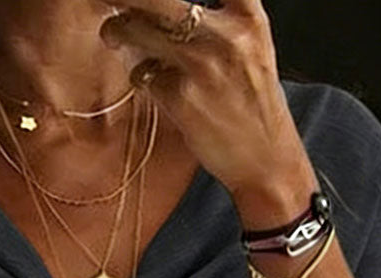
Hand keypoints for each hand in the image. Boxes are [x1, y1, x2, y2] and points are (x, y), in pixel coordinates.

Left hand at [99, 0, 317, 224]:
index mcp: (248, 17)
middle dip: (130, 1)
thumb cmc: (253, 104)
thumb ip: (221, 17)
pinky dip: (142, 77)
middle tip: (116, 6)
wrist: (265, 158)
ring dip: (120, 30)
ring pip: (141, 30)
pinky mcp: (181, 97)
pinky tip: (155, 85)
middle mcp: (226, 34)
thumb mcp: (252, 47)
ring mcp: (201, 65)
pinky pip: (143, 74)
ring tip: (114, 34)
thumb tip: (164, 9)